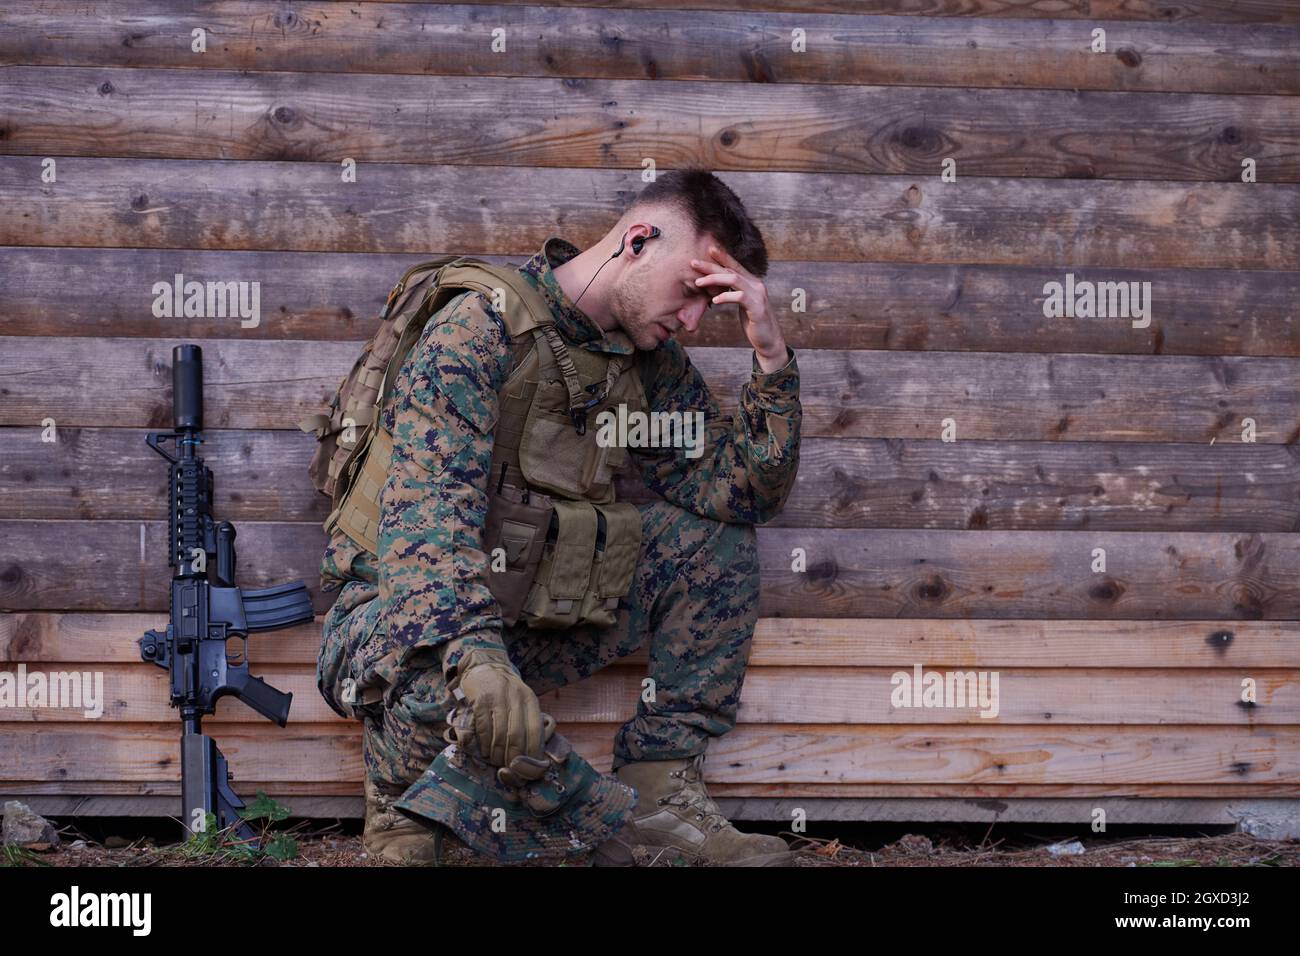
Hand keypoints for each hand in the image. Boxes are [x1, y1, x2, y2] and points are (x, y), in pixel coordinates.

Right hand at [454, 646, 544, 766]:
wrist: (485, 669)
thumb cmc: (507, 692)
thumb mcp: (523, 701)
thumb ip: (529, 722)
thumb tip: (534, 755)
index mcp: (530, 699)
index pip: (535, 731)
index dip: (532, 753)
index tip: (527, 767)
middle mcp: (515, 697)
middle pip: (517, 735)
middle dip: (513, 757)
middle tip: (509, 768)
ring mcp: (497, 698)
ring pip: (500, 734)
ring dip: (497, 753)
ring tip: (496, 761)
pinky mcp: (480, 700)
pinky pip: (484, 728)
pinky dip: (485, 744)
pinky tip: (485, 751)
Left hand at [690, 244, 786, 367]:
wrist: (769, 340)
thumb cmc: (754, 323)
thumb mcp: (744, 304)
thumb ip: (735, 293)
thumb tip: (720, 287)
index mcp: (752, 282)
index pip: (735, 265)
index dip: (722, 256)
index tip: (708, 249)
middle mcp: (756, 285)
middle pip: (731, 270)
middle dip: (711, 265)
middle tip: (693, 263)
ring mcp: (758, 295)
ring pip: (734, 279)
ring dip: (714, 279)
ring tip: (698, 282)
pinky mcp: (757, 308)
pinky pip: (739, 297)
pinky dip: (725, 297)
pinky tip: (714, 301)